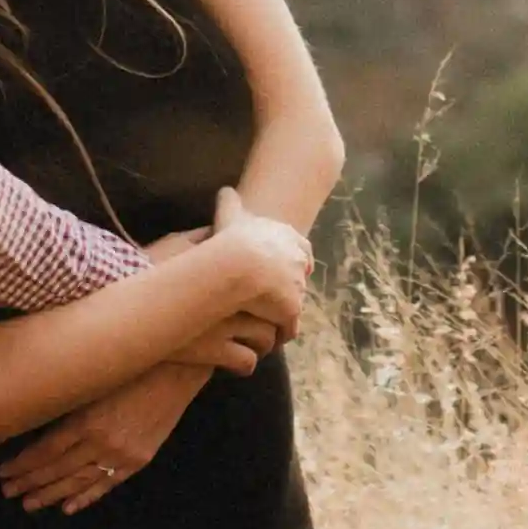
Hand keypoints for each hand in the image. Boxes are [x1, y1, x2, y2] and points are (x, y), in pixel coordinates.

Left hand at [0, 361, 206, 511]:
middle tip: (8, 492)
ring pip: (78, 481)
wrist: (177, 371)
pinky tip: (67, 507)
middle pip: (57, 469)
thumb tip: (38, 426)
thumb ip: (70, 406)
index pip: (45, 451)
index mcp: (87, 419)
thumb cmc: (132, 367)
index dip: (23, 464)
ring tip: (28, 504)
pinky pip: (106, 484)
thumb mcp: (95, 382)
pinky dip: (86, 497)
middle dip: (30, 482)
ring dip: (51, 494)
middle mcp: (101, 442)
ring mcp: (121, 454)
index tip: (4, 471)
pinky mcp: (138, 461)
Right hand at [208, 189, 313, 338]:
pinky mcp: (291, 312)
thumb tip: (224, 190)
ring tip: (266, 325)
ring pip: (293, 306)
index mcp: (290, 239)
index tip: (285, 273)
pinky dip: (279, 334)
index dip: (294, 262)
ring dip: (282, 316)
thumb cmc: (232, 239)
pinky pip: (287, 329)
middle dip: (287, 291)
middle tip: (270, 302)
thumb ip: (229, 204)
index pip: (303, 251)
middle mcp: (299, 263)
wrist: (240, 265)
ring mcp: (297, 289)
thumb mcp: (230, 216)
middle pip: (298, 280)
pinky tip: (265, 338)